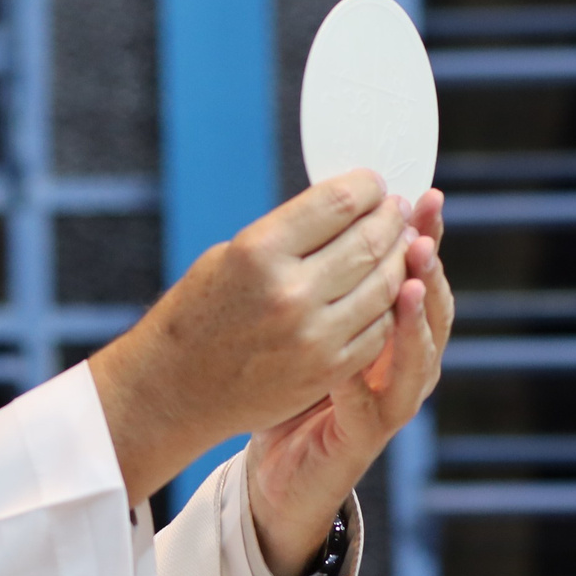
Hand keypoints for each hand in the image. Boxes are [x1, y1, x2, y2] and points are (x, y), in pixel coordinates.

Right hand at [89, 170, 412, 505]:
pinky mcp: (327, 369)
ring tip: (399, 245)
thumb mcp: (230, 256)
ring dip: (399, 258)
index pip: (340, 202)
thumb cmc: (198, 314)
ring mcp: (314, 336)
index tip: (374, 185)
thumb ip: (290, 234)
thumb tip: (349, 210)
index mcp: (260, 251)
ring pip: (385, 284)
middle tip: (395, 210)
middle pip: (369, 241)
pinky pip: (379, 328)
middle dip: (390, 219)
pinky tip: (386, 290)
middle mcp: (290, 292)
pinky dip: (390, 304)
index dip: (367, 187)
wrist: (175, 389)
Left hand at [248, 190, 452, 575]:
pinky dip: (366, 374)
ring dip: (416, 317)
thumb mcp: (304, 322)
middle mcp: (403, 363)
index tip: (420, 195)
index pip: (420, 272)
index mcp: (393, 329)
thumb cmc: (286, 386)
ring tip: (409, 281)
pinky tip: (356, 348)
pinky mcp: (366, 435)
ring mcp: (391, 402)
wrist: (277, 471)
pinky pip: (374, 402)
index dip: (424, 236)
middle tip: (419, 229)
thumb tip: (328, 206)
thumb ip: (322, 277)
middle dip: (428, 266)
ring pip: (421, 356)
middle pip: (433, 308)